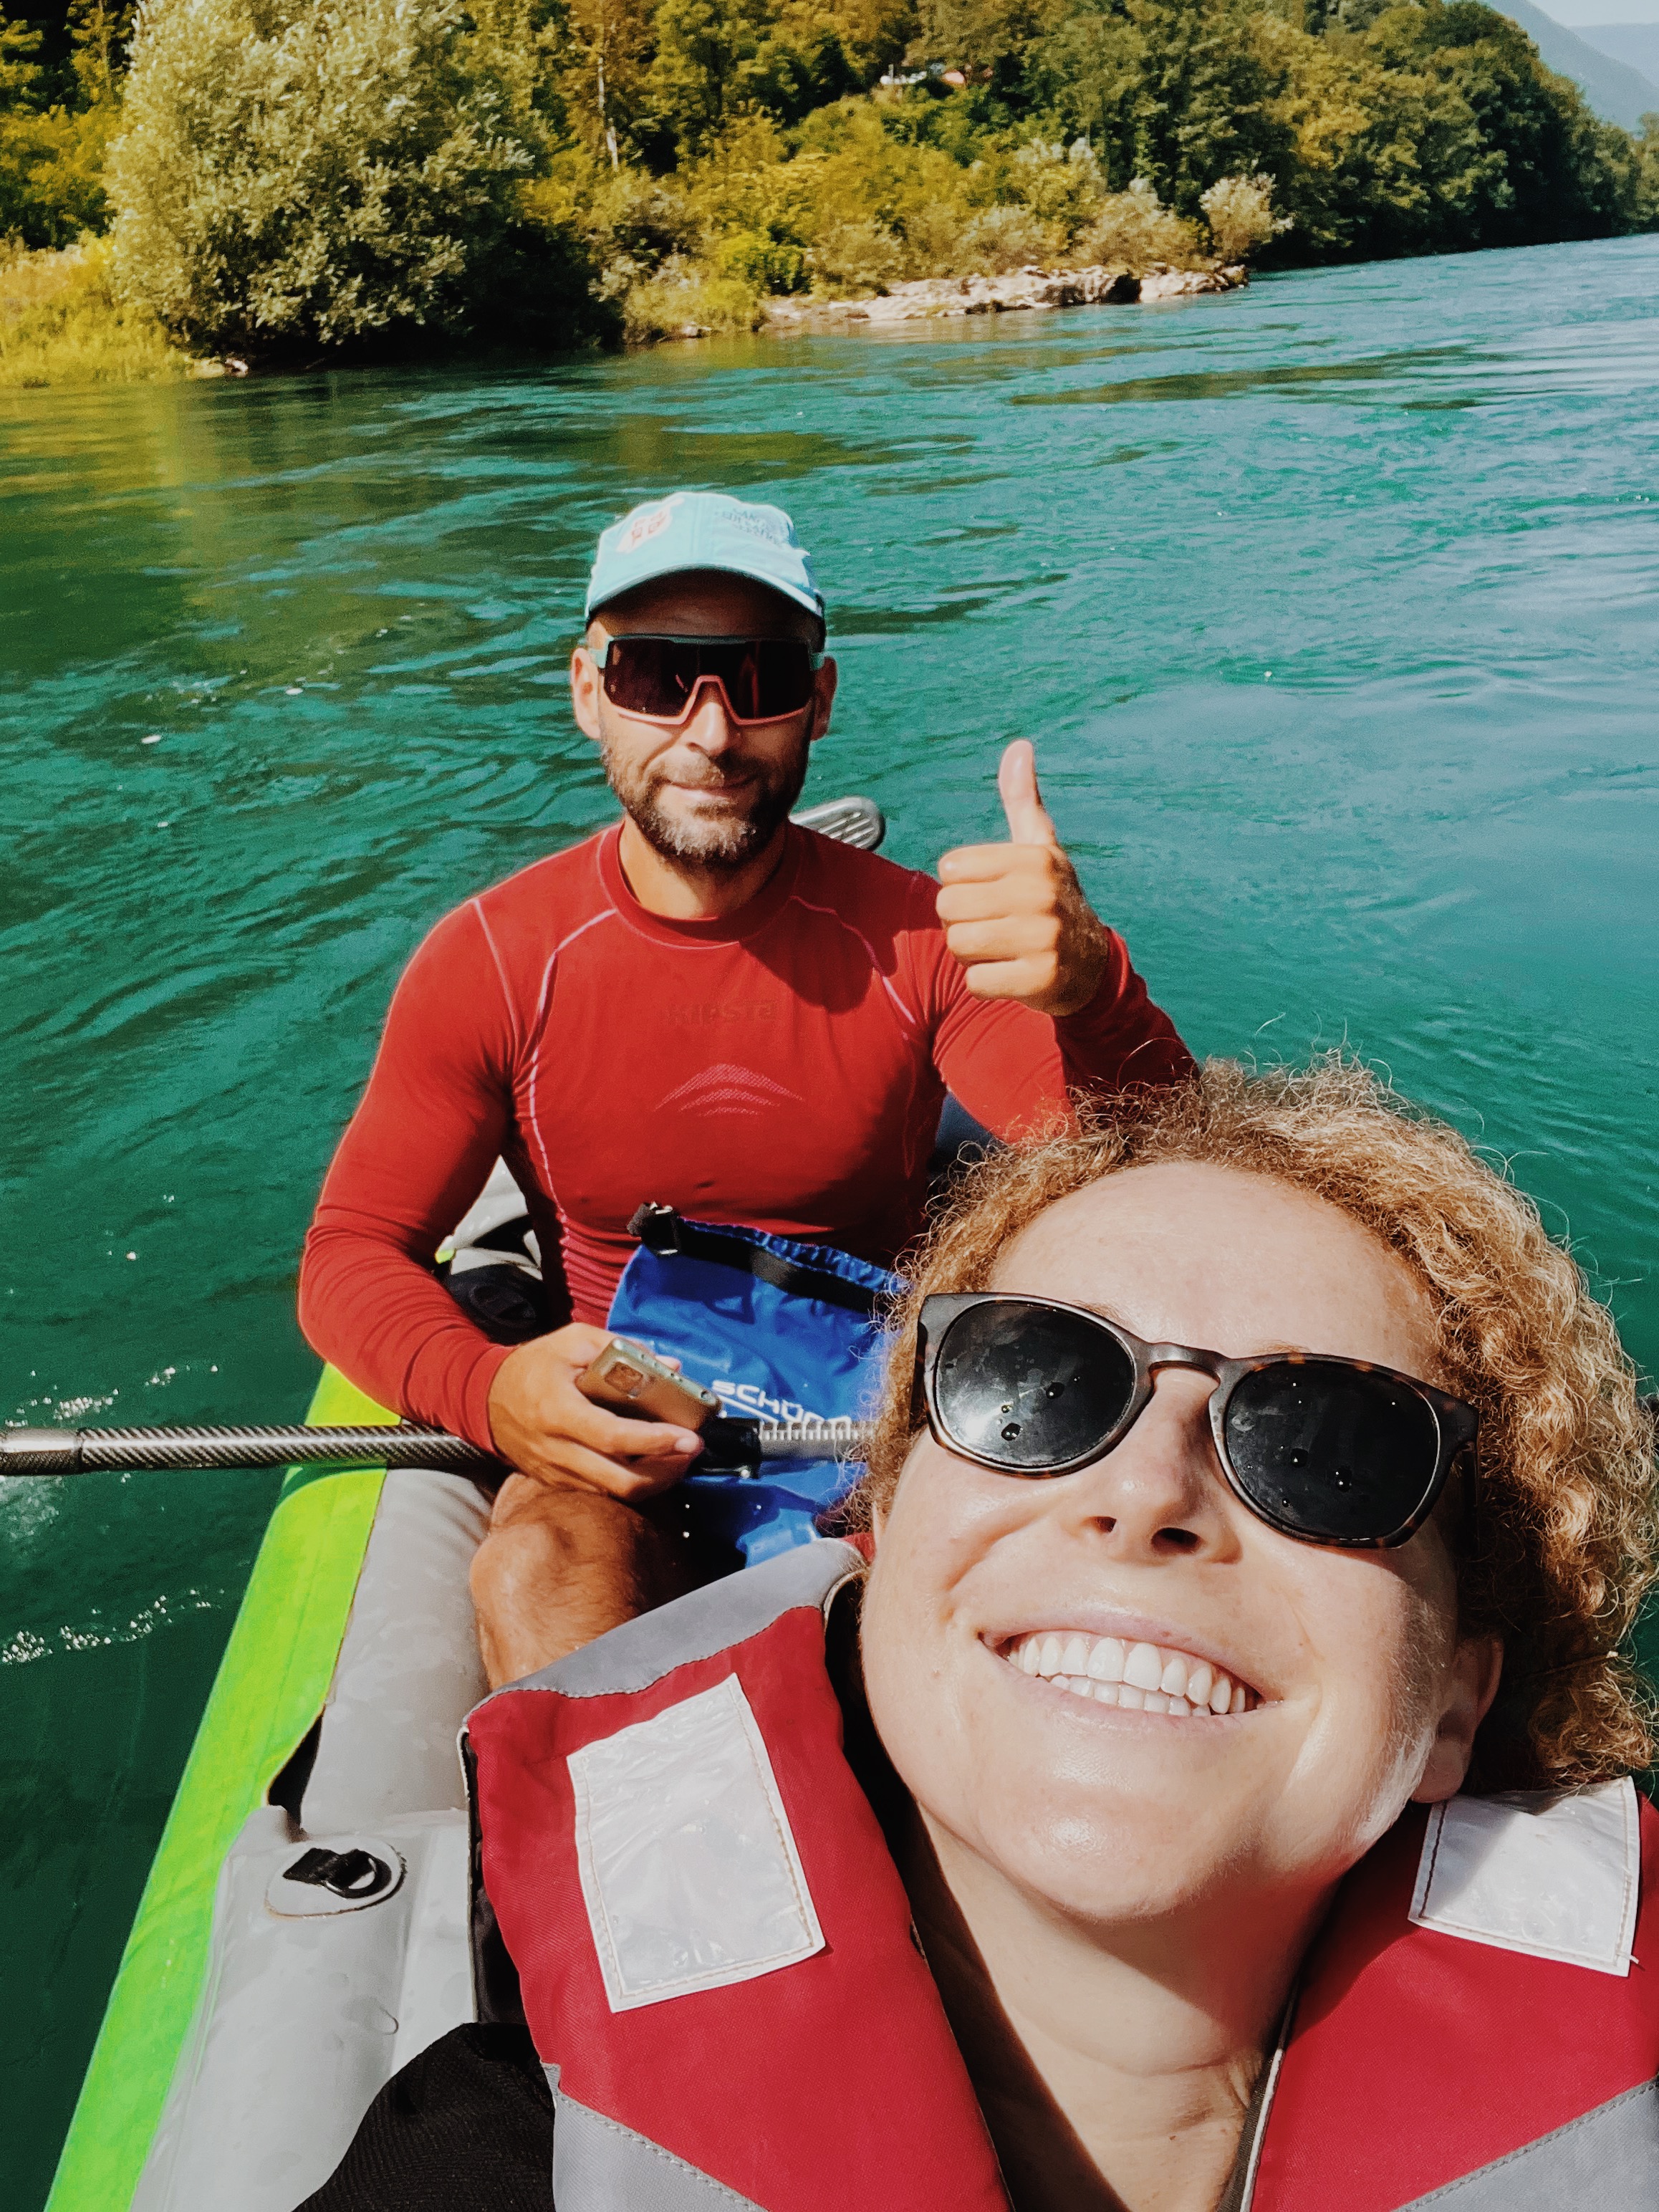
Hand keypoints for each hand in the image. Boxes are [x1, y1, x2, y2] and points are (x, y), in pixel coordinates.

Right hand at [485, 1323, 704, 1499]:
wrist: (483, 1398)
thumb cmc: (532, 1366)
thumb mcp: (573, 1341)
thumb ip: (621, 1348)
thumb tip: (669, 1365)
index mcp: (559, 1411)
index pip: (613, 1437)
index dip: (654, 1441)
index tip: (687, 1437)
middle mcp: (557, 1449)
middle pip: (619, 1480)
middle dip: (665, 1471)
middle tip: (691, 1451)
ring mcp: (556, 1472)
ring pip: (613, 1492)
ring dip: (653, 1481)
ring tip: (678, 1459)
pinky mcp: (556, 1482)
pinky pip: (600, 1492)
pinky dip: (630, 1483)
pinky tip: (650, 1466)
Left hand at [936, 740, 1110, 1016]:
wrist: (1092, 967)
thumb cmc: (1051, 900)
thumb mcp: (1040, 847)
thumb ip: (1022, 800)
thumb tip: (1019, 746)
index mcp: (1033, 858)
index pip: (950, 868)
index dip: (963, 885)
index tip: (994, 893)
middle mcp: (1041, 894)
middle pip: (948, 908)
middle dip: (962, 922)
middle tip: (995, 926)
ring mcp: (1044, 938)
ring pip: (958, 945)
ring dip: (972, 954)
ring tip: (1002, 949)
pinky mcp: (1041, 979)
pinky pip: (976, 983)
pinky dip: (986, 984)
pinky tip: (1012, 974)